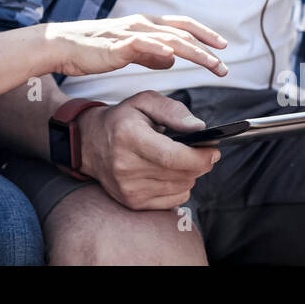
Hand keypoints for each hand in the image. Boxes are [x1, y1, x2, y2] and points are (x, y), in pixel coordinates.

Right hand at [45, 13, 227, 78]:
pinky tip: (172, 56)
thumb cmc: (94, 49)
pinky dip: (159, 48)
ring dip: (193, 51)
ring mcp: (130, 32)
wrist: (64, 46)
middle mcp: (142, 24)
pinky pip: (142, 44)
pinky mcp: (117, 44)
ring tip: (210, 63)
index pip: (182, 26)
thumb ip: (151, 55)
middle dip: (206, 48)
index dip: (204, 34)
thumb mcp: (130, 51)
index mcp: (146, 25)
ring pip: (169, 38)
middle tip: (224, 64)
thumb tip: (172, 60)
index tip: (223, 47)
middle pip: (182, 32)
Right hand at [78, 91, 222, 209]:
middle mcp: (126, 166)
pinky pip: (173, 199)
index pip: (172, 156)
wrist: (90, 143)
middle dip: (201, 163)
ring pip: (181, 187)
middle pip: (180, 173)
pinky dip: (180, 186)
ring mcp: (128, 188)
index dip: (199, 156)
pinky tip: (171, 172)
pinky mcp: (132, 202)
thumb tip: (200, 128)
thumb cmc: (122, 119)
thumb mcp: (145, 101)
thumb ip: (173, 111)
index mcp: (128, 137)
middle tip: (206, 152)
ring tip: (184, 159)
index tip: (214, 150)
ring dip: (191, 174)